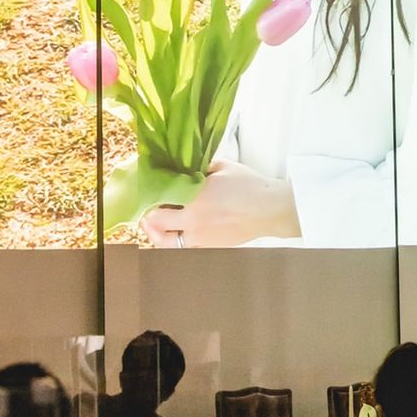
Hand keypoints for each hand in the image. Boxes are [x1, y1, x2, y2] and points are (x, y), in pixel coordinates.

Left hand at [140, 159, 300, 246]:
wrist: (271, 209)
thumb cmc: (249, 186)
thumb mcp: (222, 166)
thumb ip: (199, 167)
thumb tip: (184, 166)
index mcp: (194, 198)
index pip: (158, 204)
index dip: (147, 202)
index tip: (145, 195)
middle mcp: (194, 221)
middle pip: (157, 228)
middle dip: (148, 222)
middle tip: (146, 215)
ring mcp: (202, 238)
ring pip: (168, 244)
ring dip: (158, 236)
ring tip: (155, 228)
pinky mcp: (212, 247)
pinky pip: (186, 249)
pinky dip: (177, 243)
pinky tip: (177, 235)